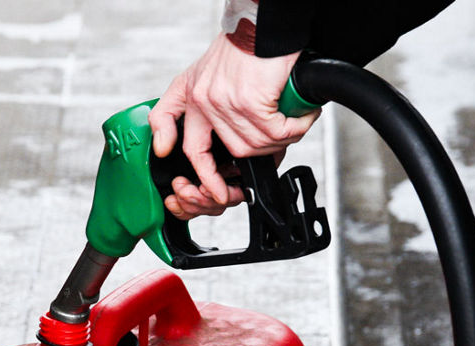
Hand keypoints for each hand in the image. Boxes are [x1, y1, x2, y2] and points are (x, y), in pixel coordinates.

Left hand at [148, 33, 319, 218]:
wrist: (262, 23)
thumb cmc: (242, 47)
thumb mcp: (201, 74)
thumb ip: (187, 109)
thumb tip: (174, 146)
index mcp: (191, 97)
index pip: (192, 148)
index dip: (206, 177)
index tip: (219, 193)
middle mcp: (204, 101)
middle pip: (232, 151)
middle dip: (259, 157)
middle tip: (276, 152)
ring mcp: (225, 103)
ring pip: (255, 145)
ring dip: (281, 139)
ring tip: (292, 123)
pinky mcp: (250, 101)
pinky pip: (276, 131)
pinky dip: (294, 128)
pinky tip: (300, 116)